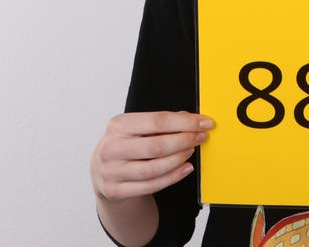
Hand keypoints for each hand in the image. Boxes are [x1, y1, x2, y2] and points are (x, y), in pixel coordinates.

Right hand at [91, 111, 214, 201]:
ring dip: (178, 160)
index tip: (205, 123)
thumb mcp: (137, 129)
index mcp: (118, 125)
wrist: (103, 172)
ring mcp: (111, 171)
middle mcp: (111, 147)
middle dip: (184, 141)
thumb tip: (192, 119)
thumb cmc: (127, 145)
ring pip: (153, 169)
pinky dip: (172, 178)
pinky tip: (185, 169)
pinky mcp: (114, 190)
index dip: (185, 122)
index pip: (157, 121)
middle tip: (200, 138)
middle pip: (156, 146)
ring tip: (191, 151)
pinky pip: (150, 186)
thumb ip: (162, 123)